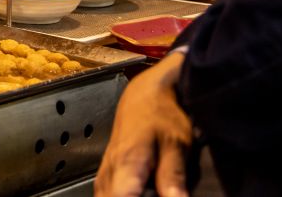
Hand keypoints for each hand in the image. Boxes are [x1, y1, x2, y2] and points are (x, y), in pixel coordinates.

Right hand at [96, 53, 191, 196]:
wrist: (144, 96)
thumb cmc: (161, 116)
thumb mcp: (176, 144)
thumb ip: (174, 176)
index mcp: (126, 164)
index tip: (155, 196)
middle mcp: (110, 170)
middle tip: (154, 192)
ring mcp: (105, 172)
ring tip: (147, 190)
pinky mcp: (106, 172)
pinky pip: (105, 194)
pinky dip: (118, 196)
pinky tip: (138, 192)